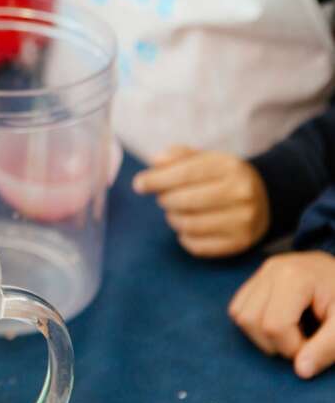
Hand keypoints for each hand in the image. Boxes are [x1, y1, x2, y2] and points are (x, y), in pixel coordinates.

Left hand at [133, 146, 269, 257]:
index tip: (139, 184)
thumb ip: (177, 155)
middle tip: (163, 197)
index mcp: (230, 167)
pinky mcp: (240, 242)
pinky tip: (187, 227)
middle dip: (165, 199)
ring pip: (189, 225)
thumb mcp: (204, 158)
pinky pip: (198, 246)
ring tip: (175, 211)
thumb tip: (154, 162)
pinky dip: (184, 237)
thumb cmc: (221, 176)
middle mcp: (241, 193)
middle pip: (184, 201)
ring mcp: (244, 220)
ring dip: (173, 218)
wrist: (263, 197)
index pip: (184, 174)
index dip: (156, 180)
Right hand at [229, 251, 334, 378]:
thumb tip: (301, 371)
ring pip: (239, 314)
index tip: (315, 348)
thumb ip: (326, 348)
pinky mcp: (259, 277)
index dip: (292, 348)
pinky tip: (281, 323)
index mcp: (294, 277)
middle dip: (275, 342)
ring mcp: (262, 272)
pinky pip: (239, 306)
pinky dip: (255, 322)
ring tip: (292, 333)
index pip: (274, 325)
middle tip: (304, 343)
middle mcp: (271, 270)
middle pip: (250, 320)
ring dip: (261, 334)